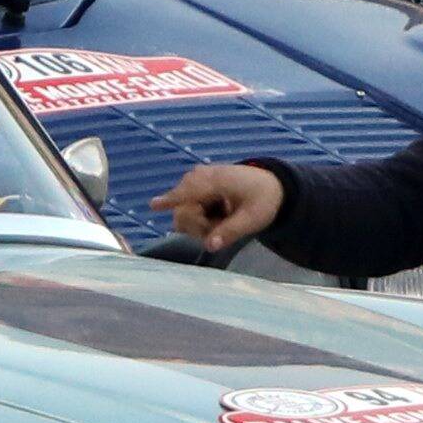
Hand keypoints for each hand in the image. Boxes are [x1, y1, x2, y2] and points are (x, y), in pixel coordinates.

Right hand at [163, 159, 285, 255]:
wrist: (270, 185)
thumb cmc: (263, 199)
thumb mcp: (253, 219)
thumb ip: (230, 232)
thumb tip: (209, 245)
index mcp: (217, 181)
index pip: (189, 191)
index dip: (170, 199)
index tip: (152, 205)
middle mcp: (202, 177)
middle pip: (183, 209)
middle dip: (198, 226)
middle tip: (219, 228)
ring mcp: (197, 180)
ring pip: (183, 210)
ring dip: (198, 223)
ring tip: (220, 220)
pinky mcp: (196, 185)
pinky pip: (187, 206)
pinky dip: (199, 217)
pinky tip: (215, 215)